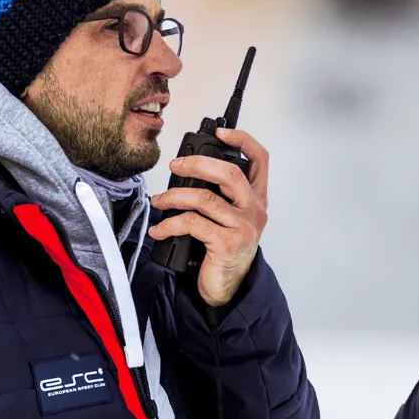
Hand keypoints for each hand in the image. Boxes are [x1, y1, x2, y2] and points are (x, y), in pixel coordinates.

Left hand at [155, 127, 270, 307]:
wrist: (226, 287)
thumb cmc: (224, 248)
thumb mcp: (228, 217)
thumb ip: (219, 194)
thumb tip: (186, 171)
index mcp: (257, 198)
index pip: (260, 159)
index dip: (242, 140)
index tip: (221, 131)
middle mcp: (254, 210)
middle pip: (230, 174)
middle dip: (198, 164)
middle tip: (175, 166)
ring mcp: (243, 227)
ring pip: (205, 199)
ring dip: (174, 197)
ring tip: (158, 201)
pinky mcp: (227, 244)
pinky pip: (192, 224)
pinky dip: (169, 224)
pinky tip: (159, 229)